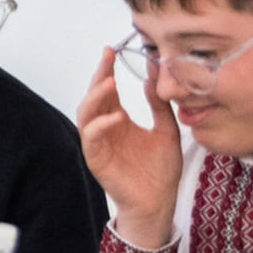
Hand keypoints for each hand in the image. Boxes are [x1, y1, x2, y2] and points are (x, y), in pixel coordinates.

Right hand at [76, 47, 182, 248]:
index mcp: (118, 120)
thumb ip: (160, 107)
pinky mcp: (96, 158)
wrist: (158, 202)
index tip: (112, 50)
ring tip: (108, 83)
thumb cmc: (160, 171)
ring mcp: (98, 143)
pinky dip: (101, 125)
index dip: (107, 70)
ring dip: (94, 97)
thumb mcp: (166, 131)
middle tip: (107, 58)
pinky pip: (92, 137)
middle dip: (98, 76)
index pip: (108, 90)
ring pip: (86, 113)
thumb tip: (153, 78)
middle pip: (94, 96)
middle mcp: (105, 128)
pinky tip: (117, 116)